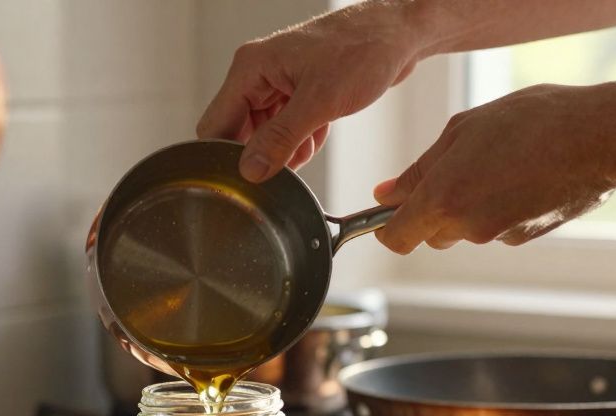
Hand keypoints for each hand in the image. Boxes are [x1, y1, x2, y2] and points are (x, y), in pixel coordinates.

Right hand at [197, 1, 425, 182]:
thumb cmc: (364, 49)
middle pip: (237, 132)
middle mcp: (258, 74)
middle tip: (281, 171)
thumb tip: (250, 170)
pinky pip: (285, 129)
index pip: (215, 125)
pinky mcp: (298, 92)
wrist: (400, 33)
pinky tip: (317, 137)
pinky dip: (299, 141)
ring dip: (283, 150)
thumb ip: (281, 138)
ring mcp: (278, 83)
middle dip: (259, 155)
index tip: (244, 182)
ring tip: (309, 144)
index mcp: (251, 67)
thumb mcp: (321, 101)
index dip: (225, 157)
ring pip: (263, 133)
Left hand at [373, 83, 615, 253]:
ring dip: (470, 204)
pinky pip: (497, 226)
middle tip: (458, 168)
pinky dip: (500, 206)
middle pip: (430, 235)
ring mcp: (499, 236)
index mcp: (443, 200)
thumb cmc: (531, 121)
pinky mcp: (526, 237)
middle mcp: (467, 227)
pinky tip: (523, 174)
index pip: (396, 238)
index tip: (391, 211)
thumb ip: (419, 169)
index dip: (387, 226)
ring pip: (466, 229)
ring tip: (500, 162)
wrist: (601, 136)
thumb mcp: (463, 130)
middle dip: (433, 211)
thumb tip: (384, 195)